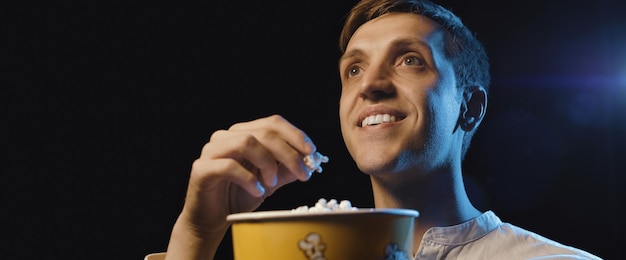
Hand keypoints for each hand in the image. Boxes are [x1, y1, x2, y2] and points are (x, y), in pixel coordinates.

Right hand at [166, 115, 318, 258]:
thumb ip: (287, 170)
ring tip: (273, 183)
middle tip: (303, 173)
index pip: (272, 123)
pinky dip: (249, 178)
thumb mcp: (270, 182)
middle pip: (263, 132)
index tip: (312, 152)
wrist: (212, 221)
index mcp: (243, 134)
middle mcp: (226, 137)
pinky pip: (229, 166)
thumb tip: (311, 162)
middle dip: (288, 153)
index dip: (295, 134)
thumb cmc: (239, 197)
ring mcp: (212, 151)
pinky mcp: (202, 169)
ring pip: (246, 142)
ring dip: (268, 163)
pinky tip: (258, 191)